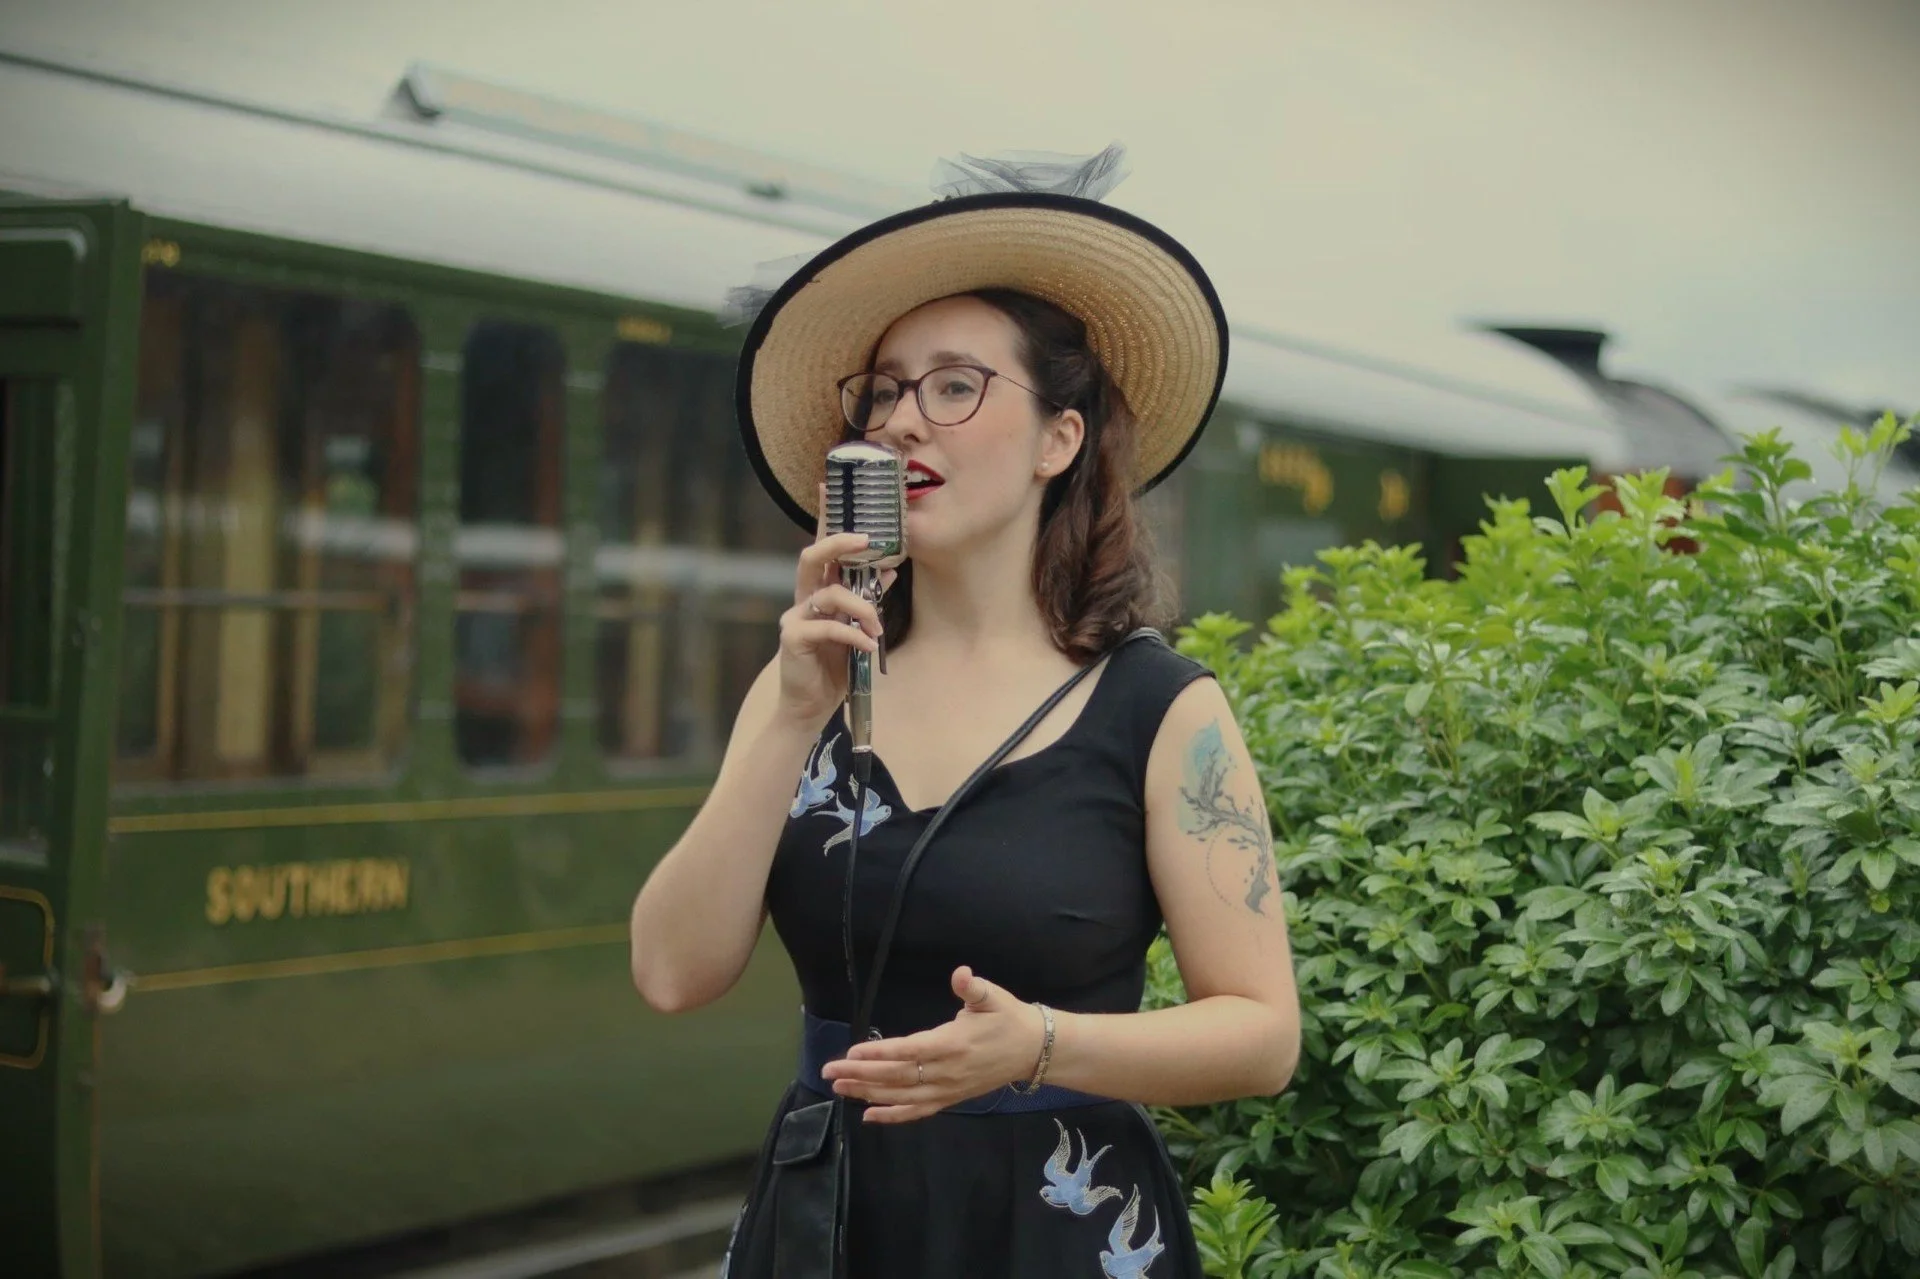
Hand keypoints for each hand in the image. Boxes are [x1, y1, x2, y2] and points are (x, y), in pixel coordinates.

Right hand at [775, 483, 892, 728]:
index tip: (828, 485)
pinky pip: (828, 628)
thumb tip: (892, 571)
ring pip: (828, 594)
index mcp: (819, 588)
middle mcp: (804, 596)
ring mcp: (796, 616)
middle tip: (865, 540)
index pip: (820, 544)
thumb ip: (869, 598)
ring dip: (861, 606)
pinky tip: (868, 643)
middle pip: (813, 556)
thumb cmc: (834, 661)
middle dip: (838, 543)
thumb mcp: (856, 626)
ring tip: (877, 625)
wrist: (810, 702)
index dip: (824, 515)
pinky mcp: (794, 639)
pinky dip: (853, 634)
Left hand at [819, 966, 1045, 1123]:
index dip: (879, 1054)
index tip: (851, 1053)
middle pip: (897, 1077)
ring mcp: (947, 1089)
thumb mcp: (993, 998)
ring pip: (901, 1096)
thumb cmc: (1008, 1019)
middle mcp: (946, 1072)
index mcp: (952, 1044)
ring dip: (868, 1094)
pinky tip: (868, 1116)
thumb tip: (962, 974)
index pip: (908, 1051)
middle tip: (829, 1072)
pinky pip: (917, 1111)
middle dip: (861, 1075)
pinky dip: (892, 1116)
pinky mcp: (950, 1099)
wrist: (1033, 1052)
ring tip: (839, 1088)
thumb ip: (973, 988)